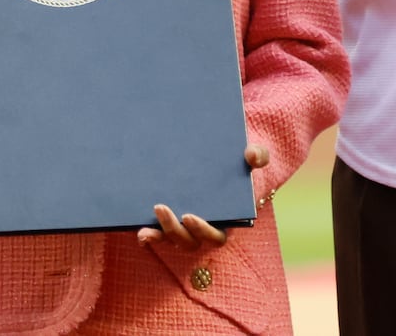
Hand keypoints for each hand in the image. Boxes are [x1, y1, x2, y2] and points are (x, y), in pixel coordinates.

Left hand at [136, 143, 269, 249]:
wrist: (226, 157)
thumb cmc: (241, 160)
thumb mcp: (253, 155)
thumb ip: (258, 155)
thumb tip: (251, 155)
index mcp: (227, 220)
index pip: (216, 236)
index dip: (203, 230)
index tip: (189, 216)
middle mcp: (204, 228)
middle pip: (189, 241)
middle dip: (174, 229)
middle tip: (160, 207)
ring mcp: (185, 226)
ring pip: (171, 239)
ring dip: (158, 234)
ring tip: (144, 228)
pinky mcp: (170, 219)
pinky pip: (159, 232)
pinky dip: (149, 233)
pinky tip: (137, 228)